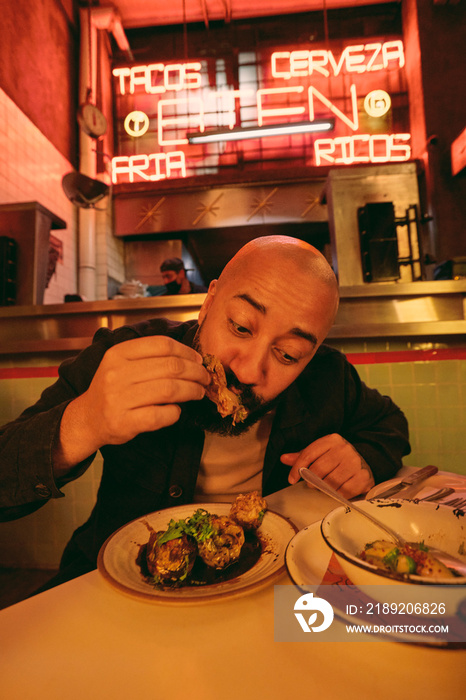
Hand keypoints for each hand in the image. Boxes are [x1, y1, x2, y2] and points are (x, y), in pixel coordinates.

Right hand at [54, 336, 208, 471]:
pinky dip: (175, 412)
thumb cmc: (113, 389)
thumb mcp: (122, 364)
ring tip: (198, 392)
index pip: (162, 345)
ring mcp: (119, 399)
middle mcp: (117, 373)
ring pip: (170, 389)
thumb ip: (150, 357)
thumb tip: (192, 358)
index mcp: (118, 353)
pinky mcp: (124, 422)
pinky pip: (162, 415)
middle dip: (195, 372)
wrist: (87, 418)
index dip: (186, 352)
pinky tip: (176, 410)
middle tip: (204, 377)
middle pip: (170, 367)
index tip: (197, 360)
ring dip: (191, 390)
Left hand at [281, 433, 374, 498]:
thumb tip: (283, 458)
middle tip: (312, 483)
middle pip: (318, 469)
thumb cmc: (338, 457)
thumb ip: (303, 456)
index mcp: (331, 440)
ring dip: (324, 488)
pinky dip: (337, 494)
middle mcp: (344, 449)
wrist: (367, 459)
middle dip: (311, 480)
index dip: (297, 468)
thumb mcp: (321, 452)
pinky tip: (337, 490)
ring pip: (330, 482)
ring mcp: (355, 462)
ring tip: (325, 486)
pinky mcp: (363, 477)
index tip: (291, 479)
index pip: (308, 454)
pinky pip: (344, 491)